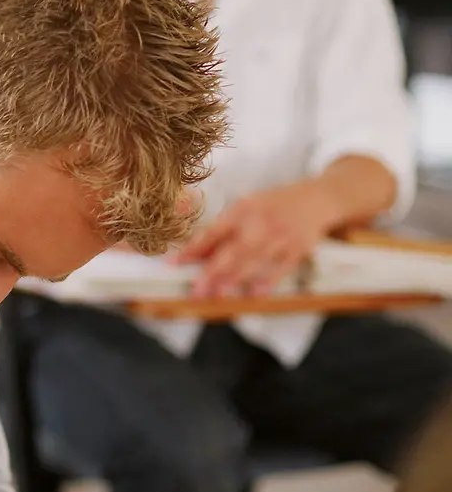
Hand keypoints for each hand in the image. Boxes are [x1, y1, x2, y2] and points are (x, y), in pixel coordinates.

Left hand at [172, 181, 337, 297]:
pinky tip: (254, 294)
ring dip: (235, 278)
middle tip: (196, 289)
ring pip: (255, 259)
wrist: (318, 198)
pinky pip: (282, 267)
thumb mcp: (245, 210)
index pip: (213, 231)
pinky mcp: (299, 247)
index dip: (193, 248)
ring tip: (218, 293)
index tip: (174, 263)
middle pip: (234, 249)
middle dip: (213, 271)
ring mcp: (282, 234)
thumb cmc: (273, 207)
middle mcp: (261, 221)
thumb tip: (193, 255)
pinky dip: (268, 280)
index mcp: (242, 209)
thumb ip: (221, 233)